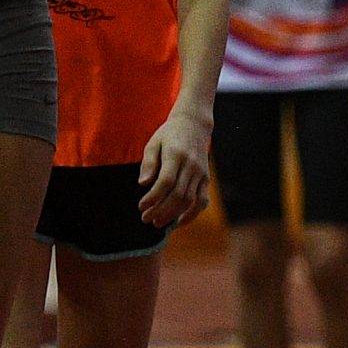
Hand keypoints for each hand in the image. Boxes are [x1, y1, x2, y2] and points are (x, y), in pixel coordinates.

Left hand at [137, 107, 212, 227]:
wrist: (194, 125)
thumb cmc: (168, 135)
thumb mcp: (153, 143)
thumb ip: (148, 163)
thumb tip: (142, 184)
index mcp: (175, 155)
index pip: (165, 181)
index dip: (153, 197)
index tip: (141, 206)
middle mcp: (191, 165)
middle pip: (177, 194)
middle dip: (160, 210)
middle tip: (145, 219)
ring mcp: (201, 173)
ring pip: (189, 200)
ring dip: (173, 215)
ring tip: (157, 223)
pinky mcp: (206, 179)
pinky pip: (202, 201)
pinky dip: (192, 214)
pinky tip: (179, 222)